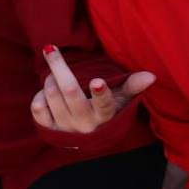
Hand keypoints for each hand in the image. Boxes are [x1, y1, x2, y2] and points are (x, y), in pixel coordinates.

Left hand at [29, 43, 153, 132]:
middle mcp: (85, 123)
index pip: (104, 105)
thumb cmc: (105, 111)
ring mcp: (66, 127)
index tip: (97, 81)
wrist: (85, 138)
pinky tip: (46, 92)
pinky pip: (38, 108)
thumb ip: (132, 86)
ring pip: (52, 95)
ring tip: (54, 74)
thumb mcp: (121, 100)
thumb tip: (151, 76)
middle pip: (70, 92)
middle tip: (50, 49)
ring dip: (50, 79)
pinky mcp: (49, 129)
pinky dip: (39, 95)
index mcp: (105, 115)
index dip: (100, 93)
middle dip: (59, 68)